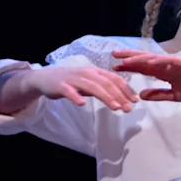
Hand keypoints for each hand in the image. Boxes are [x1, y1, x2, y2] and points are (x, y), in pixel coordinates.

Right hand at [0, 59, 139, 115]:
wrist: (45, 78)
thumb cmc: (71, 81)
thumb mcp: (89, 82)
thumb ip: (103, 88)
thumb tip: (121, 97)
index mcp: (95, 72)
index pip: (114, 79)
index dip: (126, 89)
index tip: (135, 100)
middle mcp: (86, 73)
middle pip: (106, 84)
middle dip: (119, 96)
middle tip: (129, 109)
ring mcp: (74, 79)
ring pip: (92, 87)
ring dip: (105, 97)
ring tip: (115, 108)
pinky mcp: (61, 85)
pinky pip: (70, 91)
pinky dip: (76, 96)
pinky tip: (82, 104)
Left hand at [109, 48, 180, 102]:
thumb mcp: (174, 96)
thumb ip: (158, 94)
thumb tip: (141, 95)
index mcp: (164, 72)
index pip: (143, 69)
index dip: (130, 67)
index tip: (115, 68)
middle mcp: (167, 65)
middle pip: (144, 60)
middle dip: (129, 58)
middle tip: (113, 56)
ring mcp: (174, 63)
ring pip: (153, 58)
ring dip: (139, 58)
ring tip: (125, 59)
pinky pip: (168, 61)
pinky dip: (158, 61)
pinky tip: (147, 63)